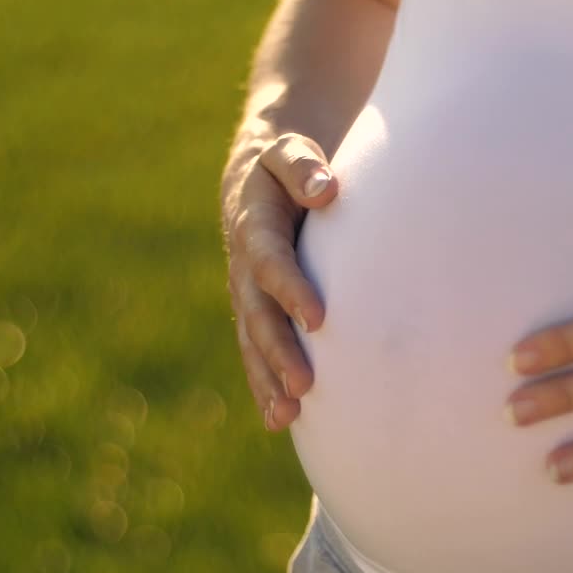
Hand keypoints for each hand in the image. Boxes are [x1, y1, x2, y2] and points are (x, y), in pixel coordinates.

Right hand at [222, 133, 336, 430]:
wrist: (256, 179)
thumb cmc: (287, 165)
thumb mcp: (290, 152)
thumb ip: (303, 167)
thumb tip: (327, 190)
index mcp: (255, 227)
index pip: (271, 261)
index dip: (291, 289)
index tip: (318, 319)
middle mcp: (245, 268)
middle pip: (258, 315)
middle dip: (279, 351)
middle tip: (304, 383)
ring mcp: (246, 296)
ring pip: (253, 343)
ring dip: (268, 380)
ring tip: (287, 414)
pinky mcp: (255, 315)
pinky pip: (255, 354)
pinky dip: (265, 386)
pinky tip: (282, 419)